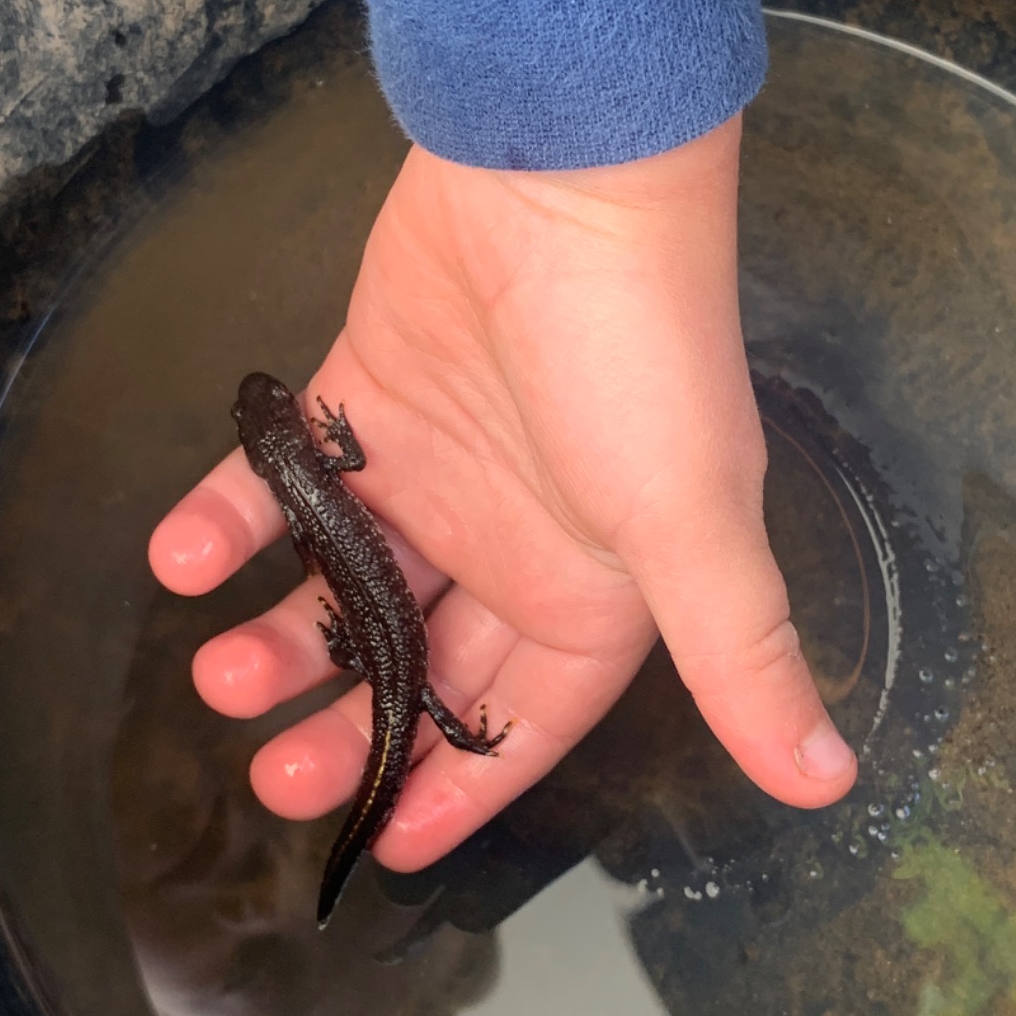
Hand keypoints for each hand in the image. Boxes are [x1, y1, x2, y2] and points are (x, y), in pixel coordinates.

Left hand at [147, 113, 857, 875]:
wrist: (564, 169)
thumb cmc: (637, 355)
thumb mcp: (690, 523)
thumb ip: (742, 657)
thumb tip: (831, 784)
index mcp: (593, 588)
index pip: (520, 723)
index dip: (460, 786)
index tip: (384, 846)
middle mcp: (513, 538)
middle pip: (420, 668)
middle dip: (351, 729)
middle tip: (274, 771)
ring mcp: (435, 465)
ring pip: (346, 583)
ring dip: (281, 635)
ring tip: (219, 669)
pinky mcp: (365, 393)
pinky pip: (286, 478)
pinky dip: (231, 518)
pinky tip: (184, 555)